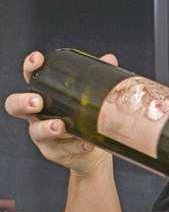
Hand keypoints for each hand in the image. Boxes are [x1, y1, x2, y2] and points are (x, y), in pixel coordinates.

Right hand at [4, 51, 115, 175]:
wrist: (92, 153)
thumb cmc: (86, 120)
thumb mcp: (90, 98)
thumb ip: (96, 79)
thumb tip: (109, 58)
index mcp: (45, 96)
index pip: (32, 78)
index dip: (31, 68)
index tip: (37, 59)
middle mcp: (38, 115)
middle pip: (16, 106)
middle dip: (24, 102)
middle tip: (37, 102)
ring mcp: (43, 136)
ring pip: (37, 132)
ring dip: (48, 128)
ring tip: (60, 126)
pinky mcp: (55, 152)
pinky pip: (62, 149)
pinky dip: (75, 146)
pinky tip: (86, 144)